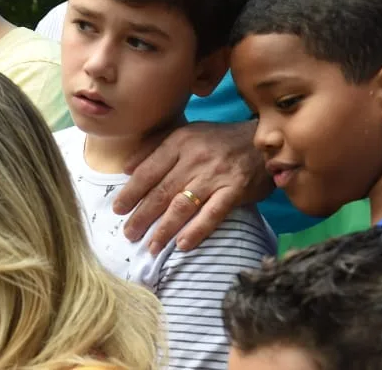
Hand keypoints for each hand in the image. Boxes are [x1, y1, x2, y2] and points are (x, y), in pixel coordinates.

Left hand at [113, 121, 271, 253]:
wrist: (263, 140)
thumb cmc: (218, 140)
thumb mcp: (186, 134)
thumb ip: (154, 148)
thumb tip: (126, 167)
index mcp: (179, 143)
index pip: (149, 171)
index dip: (132, 192)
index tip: (118, 209)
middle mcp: (195, 158)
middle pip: (162, 191)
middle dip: (142, 215)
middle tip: (128, 234)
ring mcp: (216, 175)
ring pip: (183, 205)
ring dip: (165, 228)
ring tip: (151, 246)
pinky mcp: (235, 190)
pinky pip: (213, 214)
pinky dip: (197, 230)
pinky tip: (182, 244)